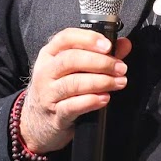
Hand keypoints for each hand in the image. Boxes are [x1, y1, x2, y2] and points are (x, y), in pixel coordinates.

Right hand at [18, 28, 132, 153]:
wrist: (36, 122)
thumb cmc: (60, 89)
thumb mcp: (74, 69)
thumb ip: (101, 55)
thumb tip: (124, 44)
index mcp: (50, 54)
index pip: (66, 38)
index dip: (88, 39)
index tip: (108, 45)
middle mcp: (46, 72)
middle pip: (71, 60)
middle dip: (100, 62)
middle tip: (120, 68)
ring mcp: (48, 94)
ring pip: (73, 83)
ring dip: (101, 81)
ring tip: (119, 82)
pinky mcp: (55, 115)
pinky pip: (72, 106)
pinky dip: (91, 101)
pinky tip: (105, 98)